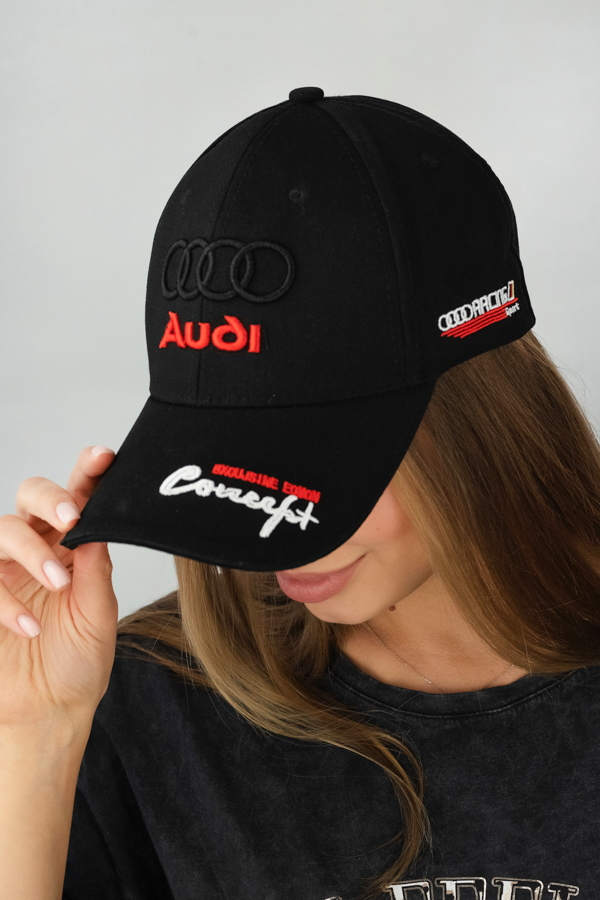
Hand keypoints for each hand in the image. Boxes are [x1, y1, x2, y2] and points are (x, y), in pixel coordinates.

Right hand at [0, 447, 118, 729]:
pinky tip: (30, 627)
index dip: (88, 472)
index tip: (104, 457)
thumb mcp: (98, 614)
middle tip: (72, 517)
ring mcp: (2, 569)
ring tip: (59, 585)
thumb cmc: (77, 662)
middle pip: (30, 495)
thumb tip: (100, 522)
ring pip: (2, 529)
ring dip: (30, 551)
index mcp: (71, 546)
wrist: (48, 712)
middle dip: (50, 497)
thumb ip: (95, 568)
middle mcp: (35, 549)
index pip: (78, 498)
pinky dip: (5, 602)